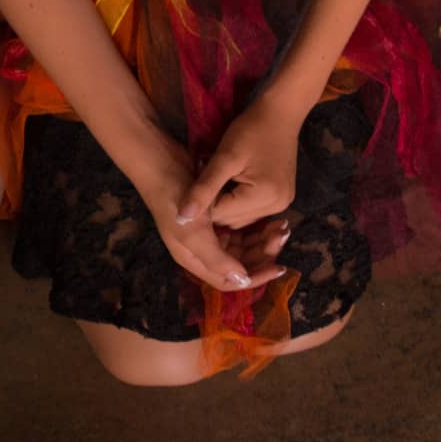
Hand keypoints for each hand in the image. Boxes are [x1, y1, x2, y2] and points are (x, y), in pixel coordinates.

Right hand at [135, 133, 289, 293]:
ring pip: (241, 243)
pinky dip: (253, 225)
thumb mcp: (193, 232)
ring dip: (260, 239)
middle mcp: (202, 248)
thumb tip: (242, 281)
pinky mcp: (213, 211)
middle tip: (282, 237)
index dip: (254, 278)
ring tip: (281, 227)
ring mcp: (207, 229)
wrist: (159, 160)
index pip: (228, 280)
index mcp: (194, 258)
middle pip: (238, 262)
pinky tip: (267, 218)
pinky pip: (238, 226)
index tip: (278, 267)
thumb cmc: (174, 199)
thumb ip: (216, 259)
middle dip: (261, 254)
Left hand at [177, 98, 300, 233]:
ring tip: (221, 179)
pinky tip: (234, 182)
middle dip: (215, 203)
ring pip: (241, 219)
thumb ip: (203, 188)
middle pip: (232, 220)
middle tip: (208, 177)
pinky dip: (239, 201)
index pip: (221, 215)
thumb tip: (181, 219)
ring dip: (226, 204)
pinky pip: (253, 211)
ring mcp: (281, 205)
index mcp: (264, 198)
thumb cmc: (250, 130)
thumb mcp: (224, 157)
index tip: (199, 178)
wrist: (280, 113)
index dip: (204, 200)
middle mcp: (277, 207)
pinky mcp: (282, 199)